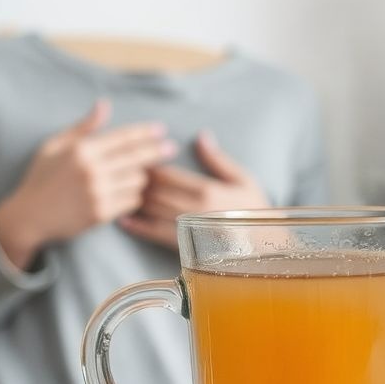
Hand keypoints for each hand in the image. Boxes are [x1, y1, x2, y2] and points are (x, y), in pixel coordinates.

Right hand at [0, 101, 174, 268]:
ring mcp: (97, 193)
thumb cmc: (41, 177)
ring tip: (139, 176)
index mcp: (81, 150)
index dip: (145, 132)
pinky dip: (133, 196)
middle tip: (171, 148)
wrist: (29, 216)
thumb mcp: (55, 146)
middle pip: (136, 157)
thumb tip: (104, 104)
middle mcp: (91, 170)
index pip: (122, 137)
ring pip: (137, 180)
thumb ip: (83, 127)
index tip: (161, 129)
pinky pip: (131, 201)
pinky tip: (129, 194)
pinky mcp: (101, 214)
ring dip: (141, 177)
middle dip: (157, 151)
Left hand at [119, 131, 269, 247]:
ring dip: (132, 200)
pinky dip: (136, 226)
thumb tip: (201, 135)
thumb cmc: (255, 211)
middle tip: (119, 173)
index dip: (147, 165)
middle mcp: (192, 210)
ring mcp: (186, 230)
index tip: (135, 158)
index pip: (166, 174)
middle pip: (152, 191)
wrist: (266, 248)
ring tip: (118, 191)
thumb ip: (218, 159)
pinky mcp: (184, 248)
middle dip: (135, 181)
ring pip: (149, 211)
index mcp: (206, 190)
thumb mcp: (243, 179)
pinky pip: (153, 235)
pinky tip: (124, 219)